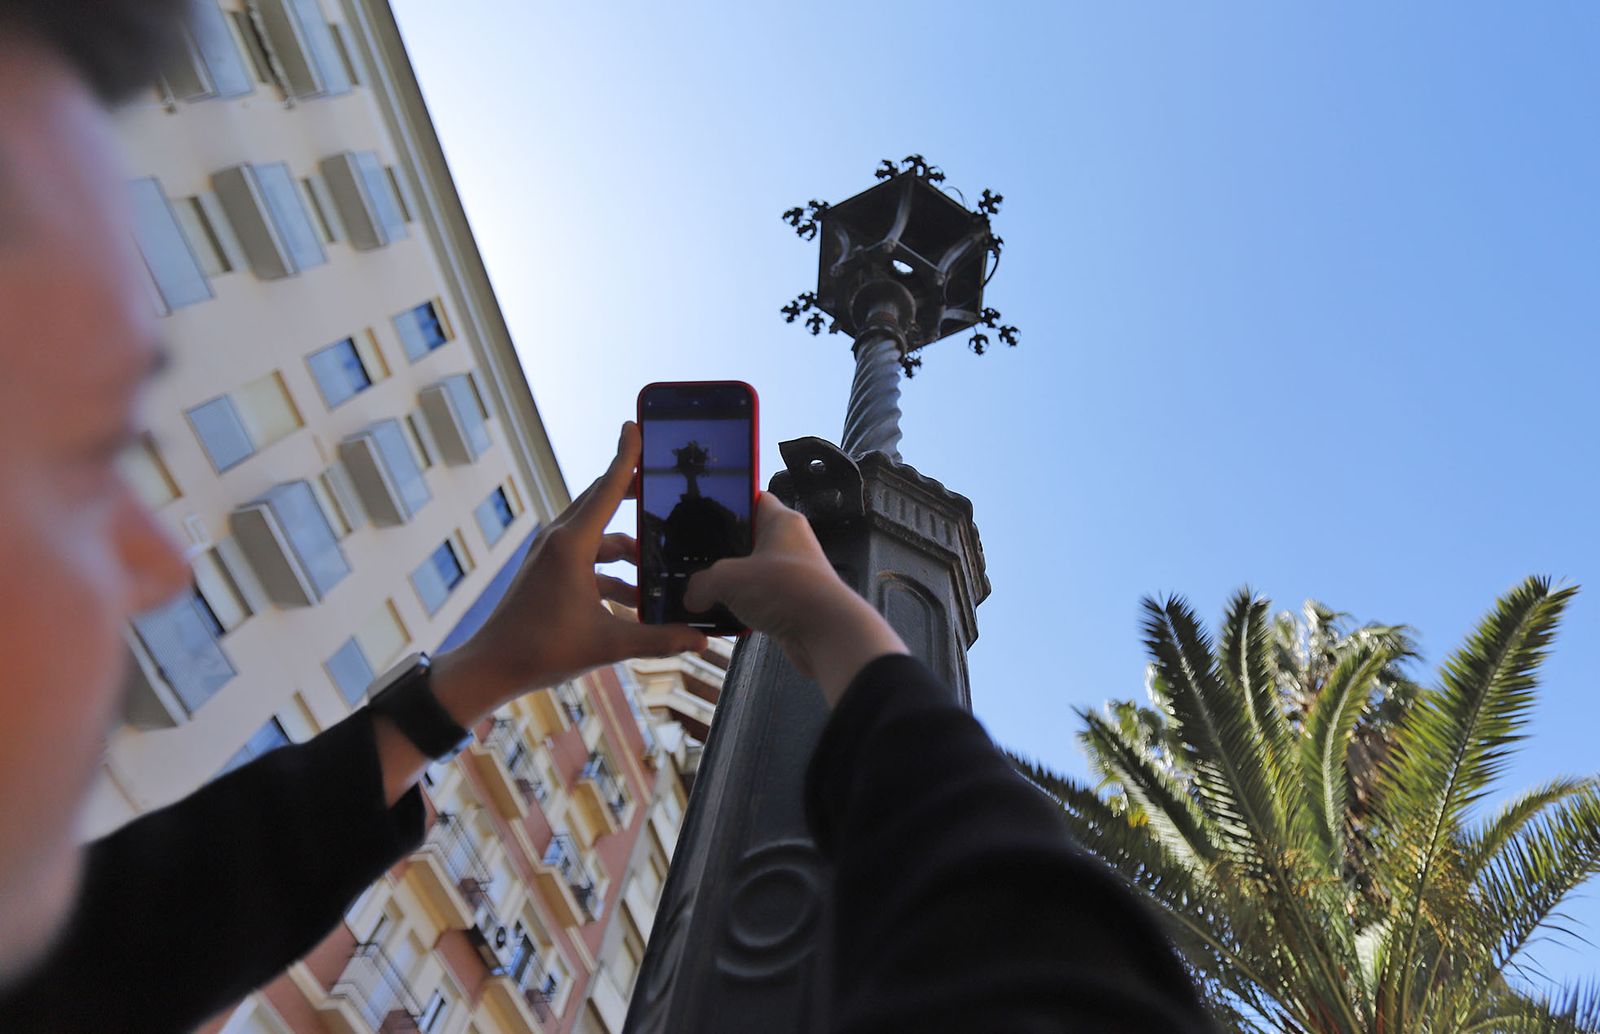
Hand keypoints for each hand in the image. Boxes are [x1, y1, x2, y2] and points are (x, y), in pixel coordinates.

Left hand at [432, 422, 708, 718]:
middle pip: (601, 502)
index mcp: (571, 545)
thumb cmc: (543, 650)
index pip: (606, 488)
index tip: (635, 426)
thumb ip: (659, 639)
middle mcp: (559, 541)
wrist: (492, 666)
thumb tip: (702, 640)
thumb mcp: (609, 644)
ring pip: (597, 535)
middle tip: (662, 484)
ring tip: (660, 564)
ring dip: (627, 548)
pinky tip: (635, 599)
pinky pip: (586, 558)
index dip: (625, 456)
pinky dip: (611, 571)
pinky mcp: (546, 572)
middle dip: (632, 493)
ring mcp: (550, 555)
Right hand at [684, 494, 905, 706]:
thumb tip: (693, 597)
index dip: (730, 502)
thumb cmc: (787, 590)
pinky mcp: (792, 603)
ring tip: (703, 589)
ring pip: (753, 573)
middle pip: (749, 539)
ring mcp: (793, 574)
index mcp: (781, 521)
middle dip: (723, 551)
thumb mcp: (727, 579)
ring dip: (731, 583)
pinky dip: (742, 607)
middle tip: (695, 557)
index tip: (706, 511)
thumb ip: (701, 584)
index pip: (755, 498)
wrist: (825, 634)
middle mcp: (790, 544)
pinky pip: (760, 600)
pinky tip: (723, 616)